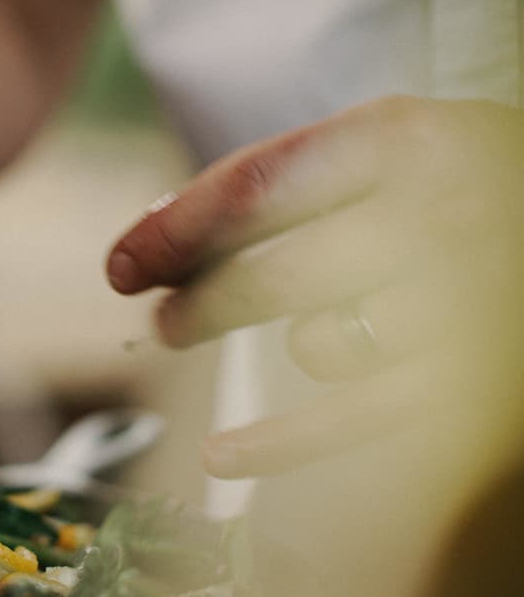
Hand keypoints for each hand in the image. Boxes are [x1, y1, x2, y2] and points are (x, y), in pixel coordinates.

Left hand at [106, 96, 523, 477]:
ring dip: (295, 347)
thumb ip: (287, 178)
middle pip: (270, 275)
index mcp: (410, 140)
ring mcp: (462, 303)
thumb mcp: (397, 149)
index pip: (254, 189)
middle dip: (199, 305)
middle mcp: (439, 215)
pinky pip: (354, 422)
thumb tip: (151, 231)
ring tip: (309, 335)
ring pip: (320, 345)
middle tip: (164, 322)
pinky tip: (221, 455)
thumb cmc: (470, 187)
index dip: (173, 232)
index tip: (121, 266)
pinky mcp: (475, 384)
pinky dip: (279, 446)